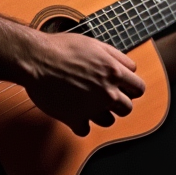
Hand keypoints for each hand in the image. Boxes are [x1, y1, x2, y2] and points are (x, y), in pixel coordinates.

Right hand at [22, 32, 145, 136]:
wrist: (37, 59)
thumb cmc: (62, 48)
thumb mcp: (95, 44)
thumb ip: (116, 57)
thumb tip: (129, 67)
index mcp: (114, 72)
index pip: (139, 88)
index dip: (131, 87)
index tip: (124, 88)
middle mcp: (106, 92)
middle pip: (127, 108)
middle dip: (119, 102)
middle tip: (106, 95)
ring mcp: (91, 108)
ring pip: (109, 121)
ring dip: (101, 114)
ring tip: (89, 103)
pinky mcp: (74, 119)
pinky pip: (85, 130)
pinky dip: (80, 124)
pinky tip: (75, 112)